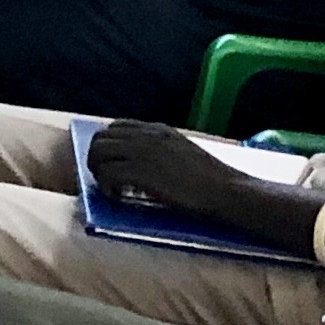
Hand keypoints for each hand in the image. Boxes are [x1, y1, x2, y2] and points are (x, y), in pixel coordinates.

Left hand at [87, 120, 245, 220]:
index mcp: (158, 130)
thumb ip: (161, 151)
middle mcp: (147, 135)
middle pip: (101, 138)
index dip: (109, 146)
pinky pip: (107, 173)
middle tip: (108, 181)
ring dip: (99, 172)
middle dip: (98, 160)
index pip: (116, 127)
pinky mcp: (142, 171)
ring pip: (98, 153)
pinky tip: (119, 198)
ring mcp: (143, 151)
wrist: (226, 190)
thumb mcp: (183, 152)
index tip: (115, 164)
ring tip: (113, 190)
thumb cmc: (212, 180)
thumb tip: (138, 163)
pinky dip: (107, 187)